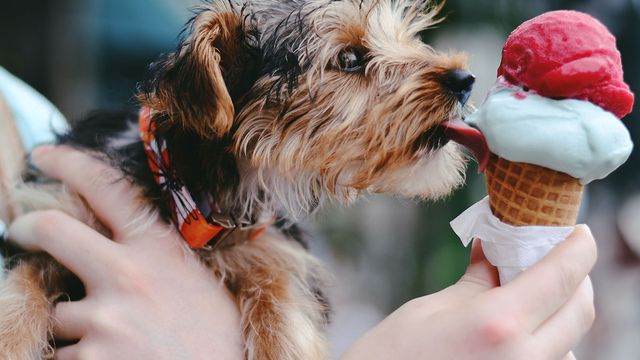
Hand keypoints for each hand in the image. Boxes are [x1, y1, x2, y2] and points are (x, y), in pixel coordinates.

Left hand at [8, 145, 242, 359]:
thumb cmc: (218, 337)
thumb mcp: (199, 282)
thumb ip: (160, 258)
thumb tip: (122, 242)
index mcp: (160, 249)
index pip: (107, 189)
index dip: (69, 164)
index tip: (44, 156)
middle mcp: (127, 275)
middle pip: (52, 230)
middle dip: (26, 227)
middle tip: (20, 230)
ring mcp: (104, 319)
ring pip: (58, 312)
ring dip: (76, 325)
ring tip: (117, 341)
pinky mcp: (89, 359)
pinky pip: (60, 355)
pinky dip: (80, 359)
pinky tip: (115, 359)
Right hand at [341, 226, 596, 359]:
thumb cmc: (389, 356)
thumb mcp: (430, 309)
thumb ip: (476, 281)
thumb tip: (495, 249)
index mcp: (497, 324)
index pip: (562, 277)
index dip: (579, 247)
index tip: (579, 231)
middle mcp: (523, 358)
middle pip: (579, 310)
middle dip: (575, 278)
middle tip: (553, 257)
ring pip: (569, 340)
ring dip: (560, 310)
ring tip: (531, 289)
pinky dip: (545, 337)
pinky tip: (519, 324)